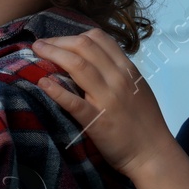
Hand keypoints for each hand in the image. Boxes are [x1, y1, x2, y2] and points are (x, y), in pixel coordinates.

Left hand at [31, 31, 176, 180]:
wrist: (153, 153)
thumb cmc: (145, 122)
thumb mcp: (138, 87)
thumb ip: (118, 72)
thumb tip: (94, 59)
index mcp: (127, 69)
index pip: (99, 39)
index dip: (73, 35)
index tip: (57, 41)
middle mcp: (118, 79)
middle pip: (84, 47)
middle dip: (58, 41)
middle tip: (40, 44)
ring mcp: (107, 99)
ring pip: (78, 66)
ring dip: (53, 54)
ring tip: (35, 51)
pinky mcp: (97, 121)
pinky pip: (73, 102)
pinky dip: (56, 90)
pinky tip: (42, 82)